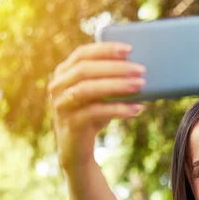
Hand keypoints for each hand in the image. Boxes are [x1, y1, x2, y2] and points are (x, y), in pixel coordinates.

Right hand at [48, 43, 145, 169]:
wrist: (77, 150)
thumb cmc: (92, 115)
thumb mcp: (100, 94)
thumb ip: (110, 79)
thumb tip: (140, 69)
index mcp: (64, 73)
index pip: (82, 54)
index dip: (105, 49)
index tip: (129, 49)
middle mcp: (58, 86)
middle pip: (85, 70)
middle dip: (115, 68)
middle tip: (140, 70)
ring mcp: (61, 105)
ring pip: (88, 89)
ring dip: (117, 85)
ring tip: (140, 85)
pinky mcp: (70, 124)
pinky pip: (95, 112)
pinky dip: (117, 109)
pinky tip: (136, 109)